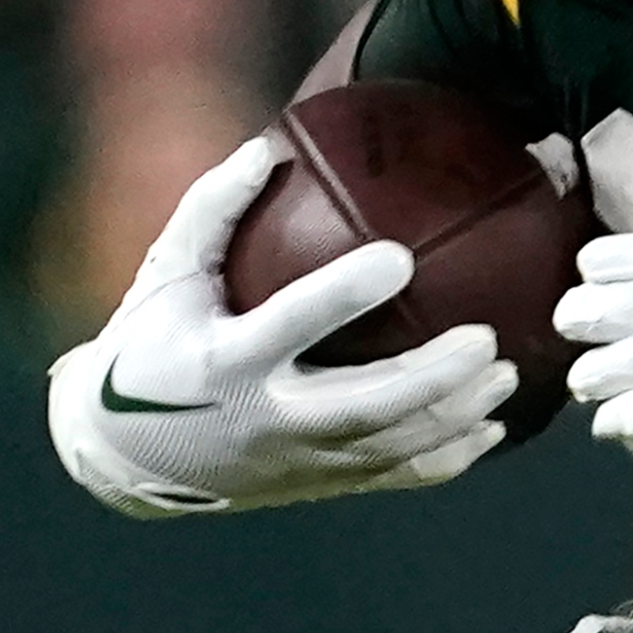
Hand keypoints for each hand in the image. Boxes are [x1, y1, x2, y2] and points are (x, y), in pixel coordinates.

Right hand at [47, 136, 516, 516]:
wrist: (124, 452)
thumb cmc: (151, 344)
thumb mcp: (166, 273)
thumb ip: (212, 210)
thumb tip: (267, 147)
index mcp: (226, 360)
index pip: (292, 325)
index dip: (344, 294)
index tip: (400, 257)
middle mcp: (266, 419)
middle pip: (363, 407)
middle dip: (430, 378)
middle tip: (487, 339)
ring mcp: (296, 461)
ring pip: (390, 447)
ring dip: (455, 416)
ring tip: (508, 375)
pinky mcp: (317, 485)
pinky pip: (393, 477)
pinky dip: (447, 458)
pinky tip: (492, 429)